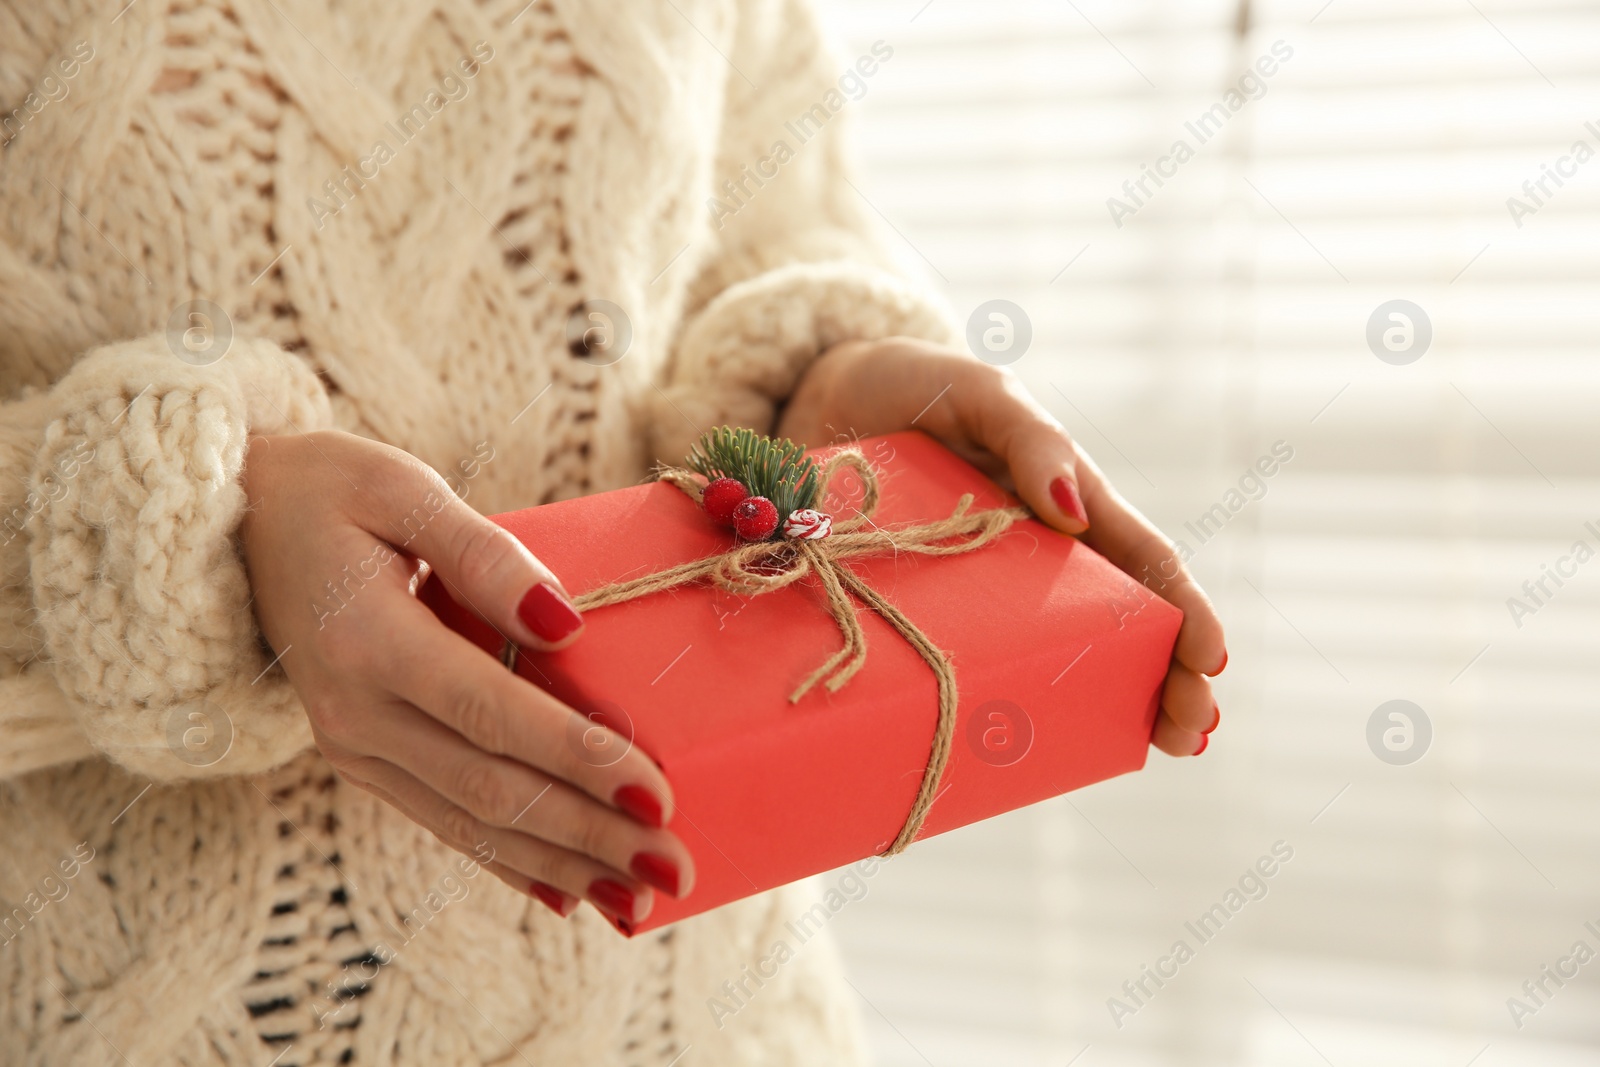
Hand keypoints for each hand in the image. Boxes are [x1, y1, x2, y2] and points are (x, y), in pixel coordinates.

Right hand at [240, 430, 693, 929]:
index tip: (656, 792)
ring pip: (471, 821)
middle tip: (675, 867)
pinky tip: (570, 893)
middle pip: (490, 788)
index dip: (577, 756)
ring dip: (561, 863)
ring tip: (640, 900)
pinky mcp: (362, 759)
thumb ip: (485, 556)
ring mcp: (352, 746)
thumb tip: (564, 623)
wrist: (234, 524)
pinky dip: (509, 861)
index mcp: (366, 640)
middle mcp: (353, 712)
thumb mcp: (403, 488)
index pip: (491, 713)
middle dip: (589, 833)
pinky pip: (444, 821)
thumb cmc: (330, 491)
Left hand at [779, 337, 1225, 756]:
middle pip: (1124, 622)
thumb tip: (1075, 511)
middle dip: (1170, 676)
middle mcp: (1045, 554)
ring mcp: (997, 589)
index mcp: (1068, 499)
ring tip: (1156, 746)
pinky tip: (1049, 750)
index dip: (1185, 609)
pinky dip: (1028, 706)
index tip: (1211, 659)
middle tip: (1192, 732)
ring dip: (1120, 701)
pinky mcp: (943, 611)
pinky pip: (991, 663)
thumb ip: (1028, 437)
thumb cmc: (916, 387)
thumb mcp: (978, 394)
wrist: (825, 396)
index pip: (1144, 561)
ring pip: (1070, 654)